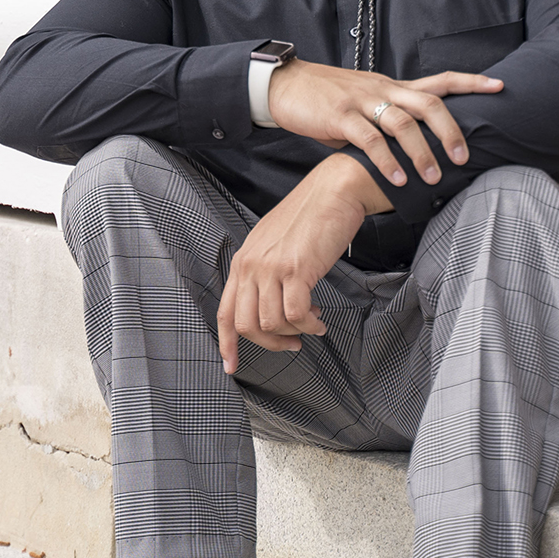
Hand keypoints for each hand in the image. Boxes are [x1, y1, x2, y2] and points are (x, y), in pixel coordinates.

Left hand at [216, 155, 389, 373]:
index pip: (225, 312)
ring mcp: (271, 268)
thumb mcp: (274, 244)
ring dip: (294, 333)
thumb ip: (264, 272)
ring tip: (312, 324)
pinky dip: (309, 325)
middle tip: (291, 344)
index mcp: (242, 261)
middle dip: (270, 344)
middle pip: (246, 325)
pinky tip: (319, 320)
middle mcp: (251, 266)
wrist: (333, 192)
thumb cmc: (309, 217)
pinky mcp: (296, 270)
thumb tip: (270, 307)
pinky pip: (296, 315)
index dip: (227, 343)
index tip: (231, 366)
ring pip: (270, 324)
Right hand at [266, 61, 502, 186]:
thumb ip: (388, 122)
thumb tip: (413, 148)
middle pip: (428, 103)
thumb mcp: (365, 104)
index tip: (499, 86)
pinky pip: (369, 139)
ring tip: (432, 178)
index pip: (440, 80)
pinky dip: (386, 161)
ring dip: (421, 152)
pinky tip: (396, 179)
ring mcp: (362, 101)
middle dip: (450, 130)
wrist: (287, 84)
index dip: (471, 82)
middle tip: (463, 158)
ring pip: (402, 122)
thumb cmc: (328, 99)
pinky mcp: (340, 116)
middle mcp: (383, 90)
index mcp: (393, 87)